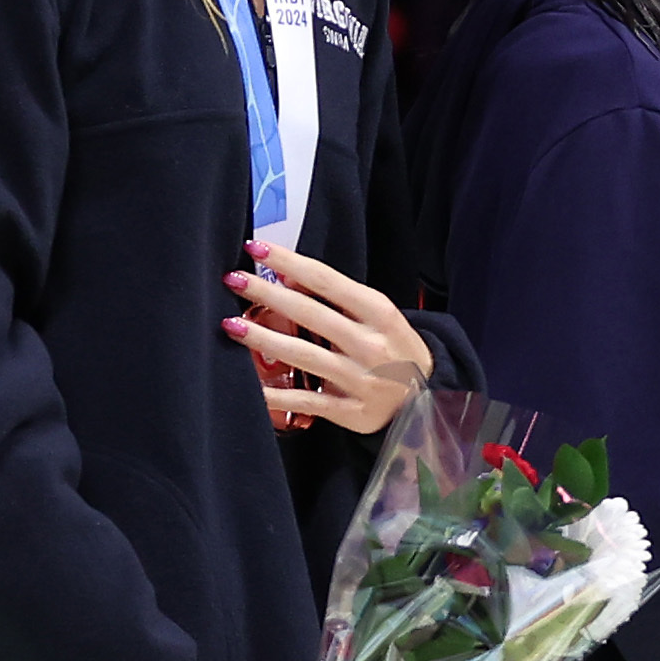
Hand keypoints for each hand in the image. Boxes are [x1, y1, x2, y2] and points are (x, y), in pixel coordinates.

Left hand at [221, 243, 431, 435]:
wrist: (429, 398)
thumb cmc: (396, 349)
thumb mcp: (379, 316)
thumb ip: (340, 298)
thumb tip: (290, 276)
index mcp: (381, 314)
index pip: (327, 281)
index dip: (289, 263)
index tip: (257, 249)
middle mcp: (371, 345)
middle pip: (311, 314)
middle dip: (268, 294)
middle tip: (234, 279)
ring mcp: (361, 380)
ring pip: (304, 356)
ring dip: (263, 339)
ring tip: (230, 325)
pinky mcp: (351, 411)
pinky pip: (307, 402)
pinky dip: (277, 397)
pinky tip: (251, 386)